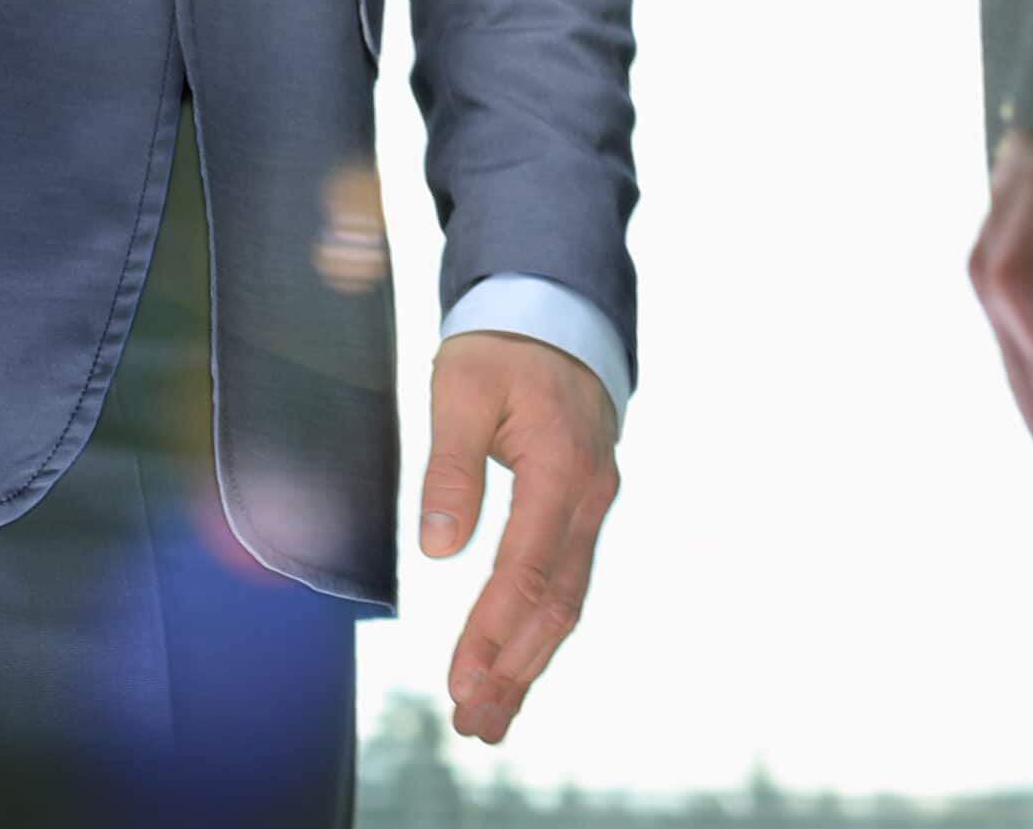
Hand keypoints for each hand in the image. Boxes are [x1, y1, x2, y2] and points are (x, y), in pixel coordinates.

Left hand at [421, 331, 621, 745]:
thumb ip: (449, 467)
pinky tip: (516, 661)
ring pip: (567, 598)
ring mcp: (594, 501)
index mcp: (560, 465)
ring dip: (529, 660)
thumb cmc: (500, 346)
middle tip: (473, 722)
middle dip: (514, 668)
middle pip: (556, 601)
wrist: (553, 311)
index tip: (462, 679)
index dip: (493, 630)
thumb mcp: (459, 389)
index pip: (526, 568)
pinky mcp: (584, 505)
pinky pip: (567, 577)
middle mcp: (589, 493)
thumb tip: (439, 548)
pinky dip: (541, 627)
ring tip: (491, 715)